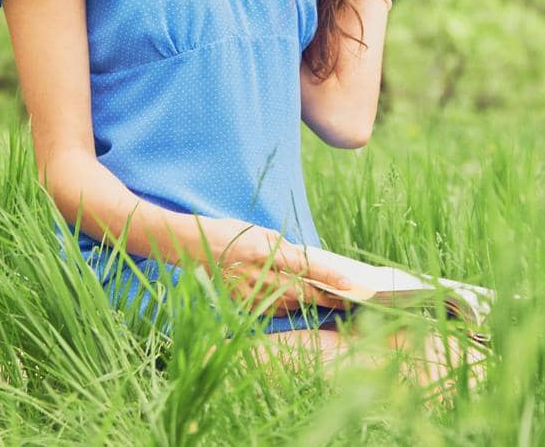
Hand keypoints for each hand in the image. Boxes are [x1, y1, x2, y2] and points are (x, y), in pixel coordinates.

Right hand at [192, 216, 354, 316]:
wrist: (195, 245)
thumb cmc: (233, 233)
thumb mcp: (262, 232)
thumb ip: (286, 249)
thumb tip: (312, 265)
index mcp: (265, 252)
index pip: (305, 267)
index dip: (329, 277)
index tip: (349, 284)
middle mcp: (257, 275)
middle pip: (301, 293)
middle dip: (326, 298)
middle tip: (347, 301)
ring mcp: (248, 293)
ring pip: (288, 306)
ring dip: (308, 305)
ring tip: (326, 301)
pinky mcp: (241, 304)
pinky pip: (272, 312)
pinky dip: (286, 308)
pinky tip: (295, 303)